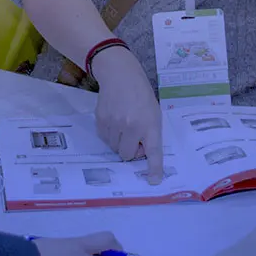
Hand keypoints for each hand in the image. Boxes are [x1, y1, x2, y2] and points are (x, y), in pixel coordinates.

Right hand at [93, 46, 163, 183]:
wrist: (120, 75)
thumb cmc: (141, 95)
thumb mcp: (153, 111)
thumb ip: (150, 131)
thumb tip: (140, 152)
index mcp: (150, 123)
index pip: (153, 150)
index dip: (154, 166)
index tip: (154, 180)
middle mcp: (132, 126)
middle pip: (127, 155)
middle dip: (131, 150)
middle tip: (135, 136)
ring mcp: (115, 123)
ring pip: (114, 148)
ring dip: (120, 141)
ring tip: (124, 123)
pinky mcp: (101, 121)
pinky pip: (105, 139)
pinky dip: (110, 135)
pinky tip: (114, 120)